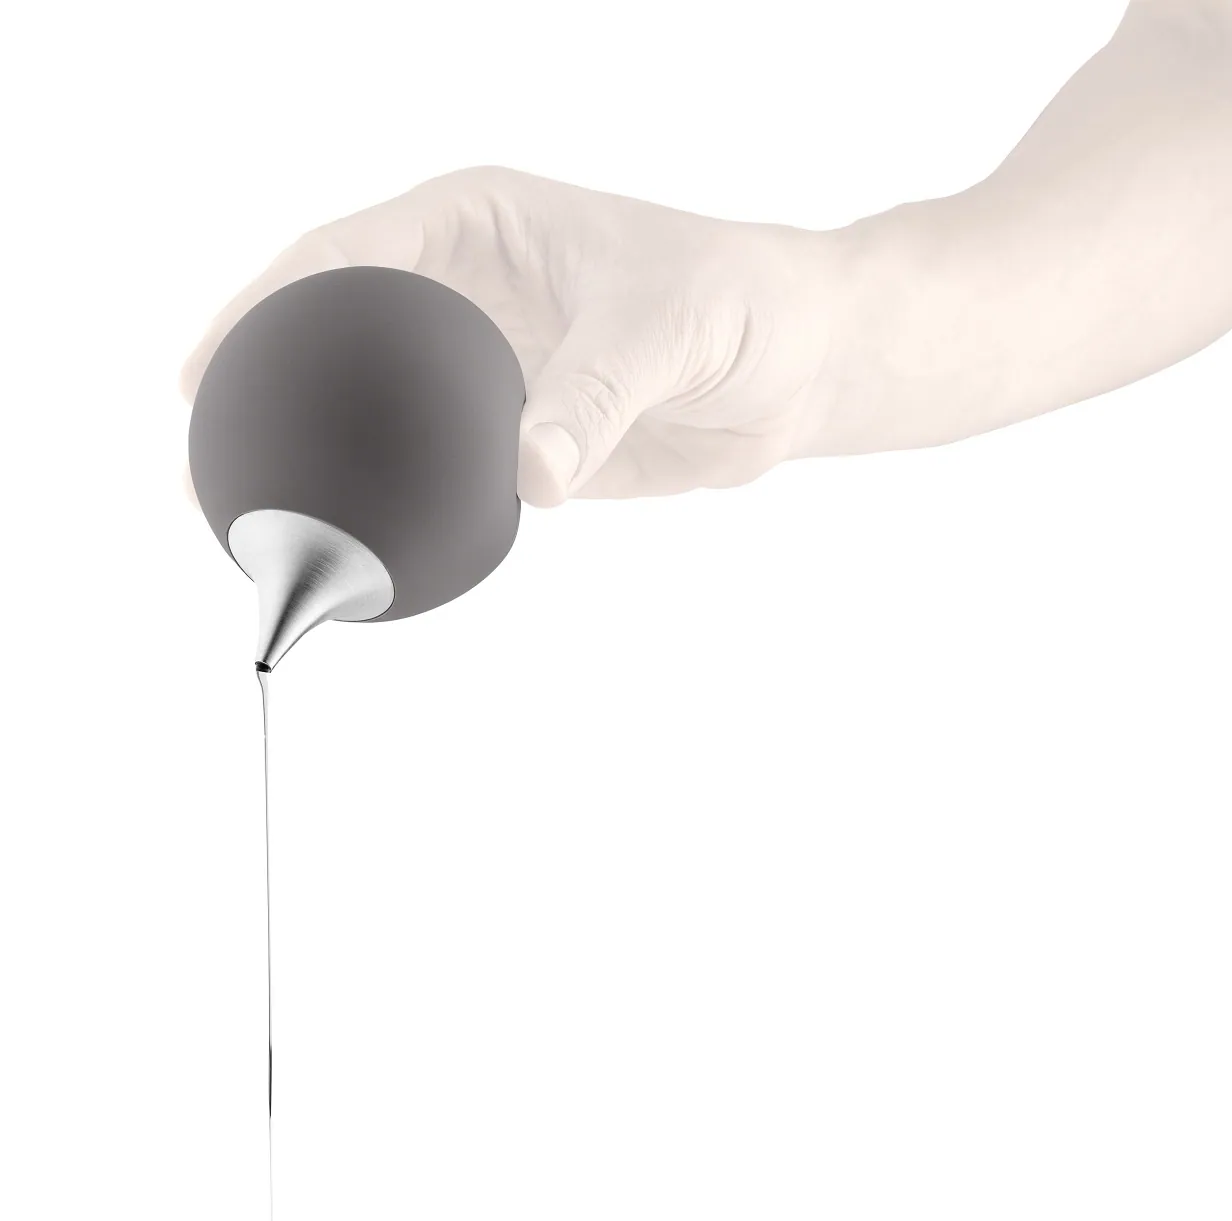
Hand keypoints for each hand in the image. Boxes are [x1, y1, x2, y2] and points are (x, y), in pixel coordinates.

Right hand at [179, 166, 838, 505]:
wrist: (798, 365)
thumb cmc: (741, 303)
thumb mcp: (664, 329)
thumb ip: (593, 397)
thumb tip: (530, 472)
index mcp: (481, 227)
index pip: (346, 254)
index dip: (266, 304)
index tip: (209, 367)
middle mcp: (470, 293)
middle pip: (341, 333)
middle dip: (273, 381)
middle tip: (209, 449)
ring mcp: (489, 367)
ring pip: (383, 405)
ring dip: (330, 446)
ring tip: (262, 500)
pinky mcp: (518, 432)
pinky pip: (440, 462)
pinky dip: (402, 491)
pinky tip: (366, 526)